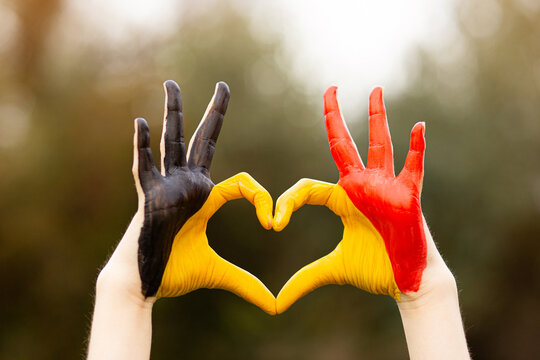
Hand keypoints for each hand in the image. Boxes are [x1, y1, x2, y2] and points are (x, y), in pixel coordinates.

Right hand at [100, 80, 274, 313]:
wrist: (145, 284)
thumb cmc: (176, 272)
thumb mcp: (218, 273)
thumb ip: (246, 283)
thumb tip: (274, 305)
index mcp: (206, 197)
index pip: (242, 182)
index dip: (260, 198)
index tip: (272, 223)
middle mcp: (187, 185)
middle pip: (203, 141)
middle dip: (214, 113)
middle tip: (224, 85)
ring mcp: (166, 187)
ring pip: (172, 143)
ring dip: (173, 113)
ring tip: (172, 84)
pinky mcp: (147, 197)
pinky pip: (144, 167)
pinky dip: (142, 146)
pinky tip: (142, 123)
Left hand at [274, 86, 433, 312]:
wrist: (406, 282)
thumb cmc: (374, 269)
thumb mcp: (332, 270)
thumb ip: (305, 279)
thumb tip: (276, 302)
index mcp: (341, 199)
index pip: (308, 187)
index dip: (288, 202)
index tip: (274, 222)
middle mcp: (361, 186)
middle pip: (344, 144)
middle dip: (336, 116)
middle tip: (329, 88)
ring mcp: (385, 187)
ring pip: (379, 145)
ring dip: (376, 117)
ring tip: (373, 90)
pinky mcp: (408, 196)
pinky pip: (413, 167)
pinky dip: (416, 148)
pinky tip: (416, 125)